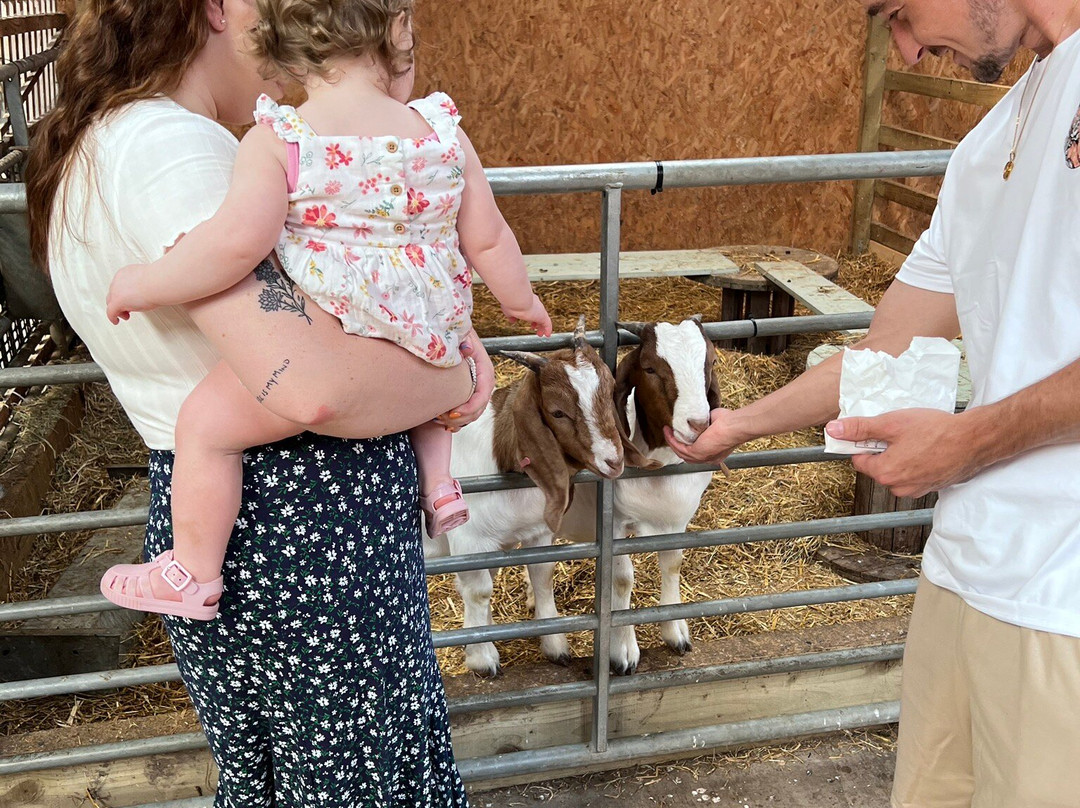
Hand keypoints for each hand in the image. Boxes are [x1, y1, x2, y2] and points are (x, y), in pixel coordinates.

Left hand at [106, 264, 154, 324]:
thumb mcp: (148, 279)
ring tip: (125, 315)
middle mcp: (118, 281)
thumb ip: (143, 284)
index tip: (128, 298)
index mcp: (125, 273)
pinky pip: (111, 312)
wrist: (157, 283)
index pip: (119, 284)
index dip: (123, 293)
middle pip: (113, 293)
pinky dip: (113, 317)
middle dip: (119, 301)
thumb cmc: (158, 281)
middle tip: (127, 308)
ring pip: (111, 302)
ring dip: (117, 309)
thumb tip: (149, 290)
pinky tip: (116, 321)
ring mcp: (116, 292)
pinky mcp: (117, 302)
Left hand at [435, 330, 493, 430]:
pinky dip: (456, 421)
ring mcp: (475, 387)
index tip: (453, 413)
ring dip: (458, 421)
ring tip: (439, 420)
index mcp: (484, 368)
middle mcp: (483, 380)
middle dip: (463, 418)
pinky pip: (466, 412)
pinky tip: (441, 422)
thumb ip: (463, 340)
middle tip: (443, 418)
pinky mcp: (466, 392)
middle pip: (479, 407)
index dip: (470, 407)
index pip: (483, 393)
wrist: (450, 331)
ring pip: (473, 412)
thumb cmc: (455, 332)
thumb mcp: (460, 333)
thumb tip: (467, 349)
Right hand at [502, 294, 552, 337]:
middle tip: (533, 327)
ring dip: (541, 327)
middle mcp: (534, 303)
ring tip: (540, 334)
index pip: (531, 308)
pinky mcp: (543, 316)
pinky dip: (547, 329)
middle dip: (536, 321)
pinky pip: (547, 324)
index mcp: (526, 300)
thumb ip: (511, 315)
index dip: (529, 315)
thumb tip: (512, 320)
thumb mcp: (509, 310)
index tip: (527, 320)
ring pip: (543, 318)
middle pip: (538, 313)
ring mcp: (539, 309)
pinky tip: (547, 335)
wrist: (517, 298)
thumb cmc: (511, 302)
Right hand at [664, 408, 744, 464]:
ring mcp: (702, 457)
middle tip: (670, 433)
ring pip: (681, 452)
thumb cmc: (730, 422)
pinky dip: (672, 440)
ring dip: (672, 441)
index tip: (680, 434)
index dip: (686, 444)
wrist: (735, 426)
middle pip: (686, 455)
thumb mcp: (715, 423)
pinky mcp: (696, 453)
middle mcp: (708, 458)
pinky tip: (668, 432)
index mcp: (714, 454)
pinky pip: (679, 448)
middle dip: (676, 444)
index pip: (697, 452)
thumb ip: (706, 424)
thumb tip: (698, 419)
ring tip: (667, 431)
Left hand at [826, 408, 983, 497]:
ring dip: (900, 456)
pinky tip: (927, 448)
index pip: (858, 460)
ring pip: (896, 470)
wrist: (975, 440)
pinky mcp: (931, 487)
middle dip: (884, 450)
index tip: (876, 431)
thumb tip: (834, 429)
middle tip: (900, 433)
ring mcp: (916, 489)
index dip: (864, 443)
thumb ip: (860, 429)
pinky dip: (916, 462)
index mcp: (885, 473)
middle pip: (877, 466)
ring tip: (917, 440)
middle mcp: (898, 487)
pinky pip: (913, 474)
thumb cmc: (937, 431)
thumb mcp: (891, 424)